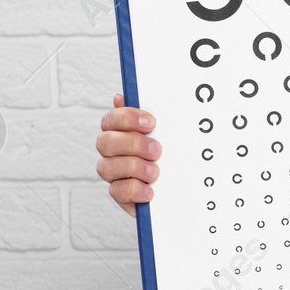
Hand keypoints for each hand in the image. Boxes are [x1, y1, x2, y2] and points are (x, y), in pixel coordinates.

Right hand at [96, 93, 160, 216]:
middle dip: (133, 144)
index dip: (127, 119)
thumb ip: (152, 112)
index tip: (151, 122)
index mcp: (121, 131)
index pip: (111, 119)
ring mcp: (114, 173)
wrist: (185, 184)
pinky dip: (134, 190)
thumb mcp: (169, 130)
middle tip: (157, 150)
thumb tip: (125, 96)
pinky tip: (150, 190)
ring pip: (106, 167)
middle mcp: (113, 151)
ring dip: (133, 168)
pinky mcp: (121, 194)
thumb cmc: (172, 151)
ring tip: (155, 172)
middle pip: (105, 142)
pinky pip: (116, 191)